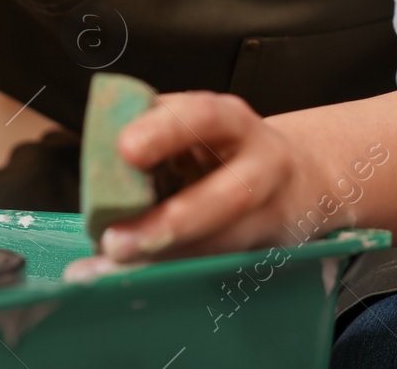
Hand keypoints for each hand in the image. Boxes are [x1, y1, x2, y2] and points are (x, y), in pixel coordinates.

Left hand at [65, 91, 327, 279]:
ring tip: (119, 265)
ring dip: (171, 258)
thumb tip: (96, 157)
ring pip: (229, 241)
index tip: (125, 150)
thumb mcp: (192, 125)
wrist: (299, 176)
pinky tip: (144, 280)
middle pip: (230, 195)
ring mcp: (273, 211)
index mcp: (231, 120)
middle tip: (115, 240)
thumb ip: (151, 133)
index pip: (202, 116)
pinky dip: (182, 273)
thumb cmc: (221, 147)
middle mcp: (262, 163)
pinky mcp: (271, 250)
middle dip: (171, 222)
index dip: (164, 132)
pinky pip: (226, 266)